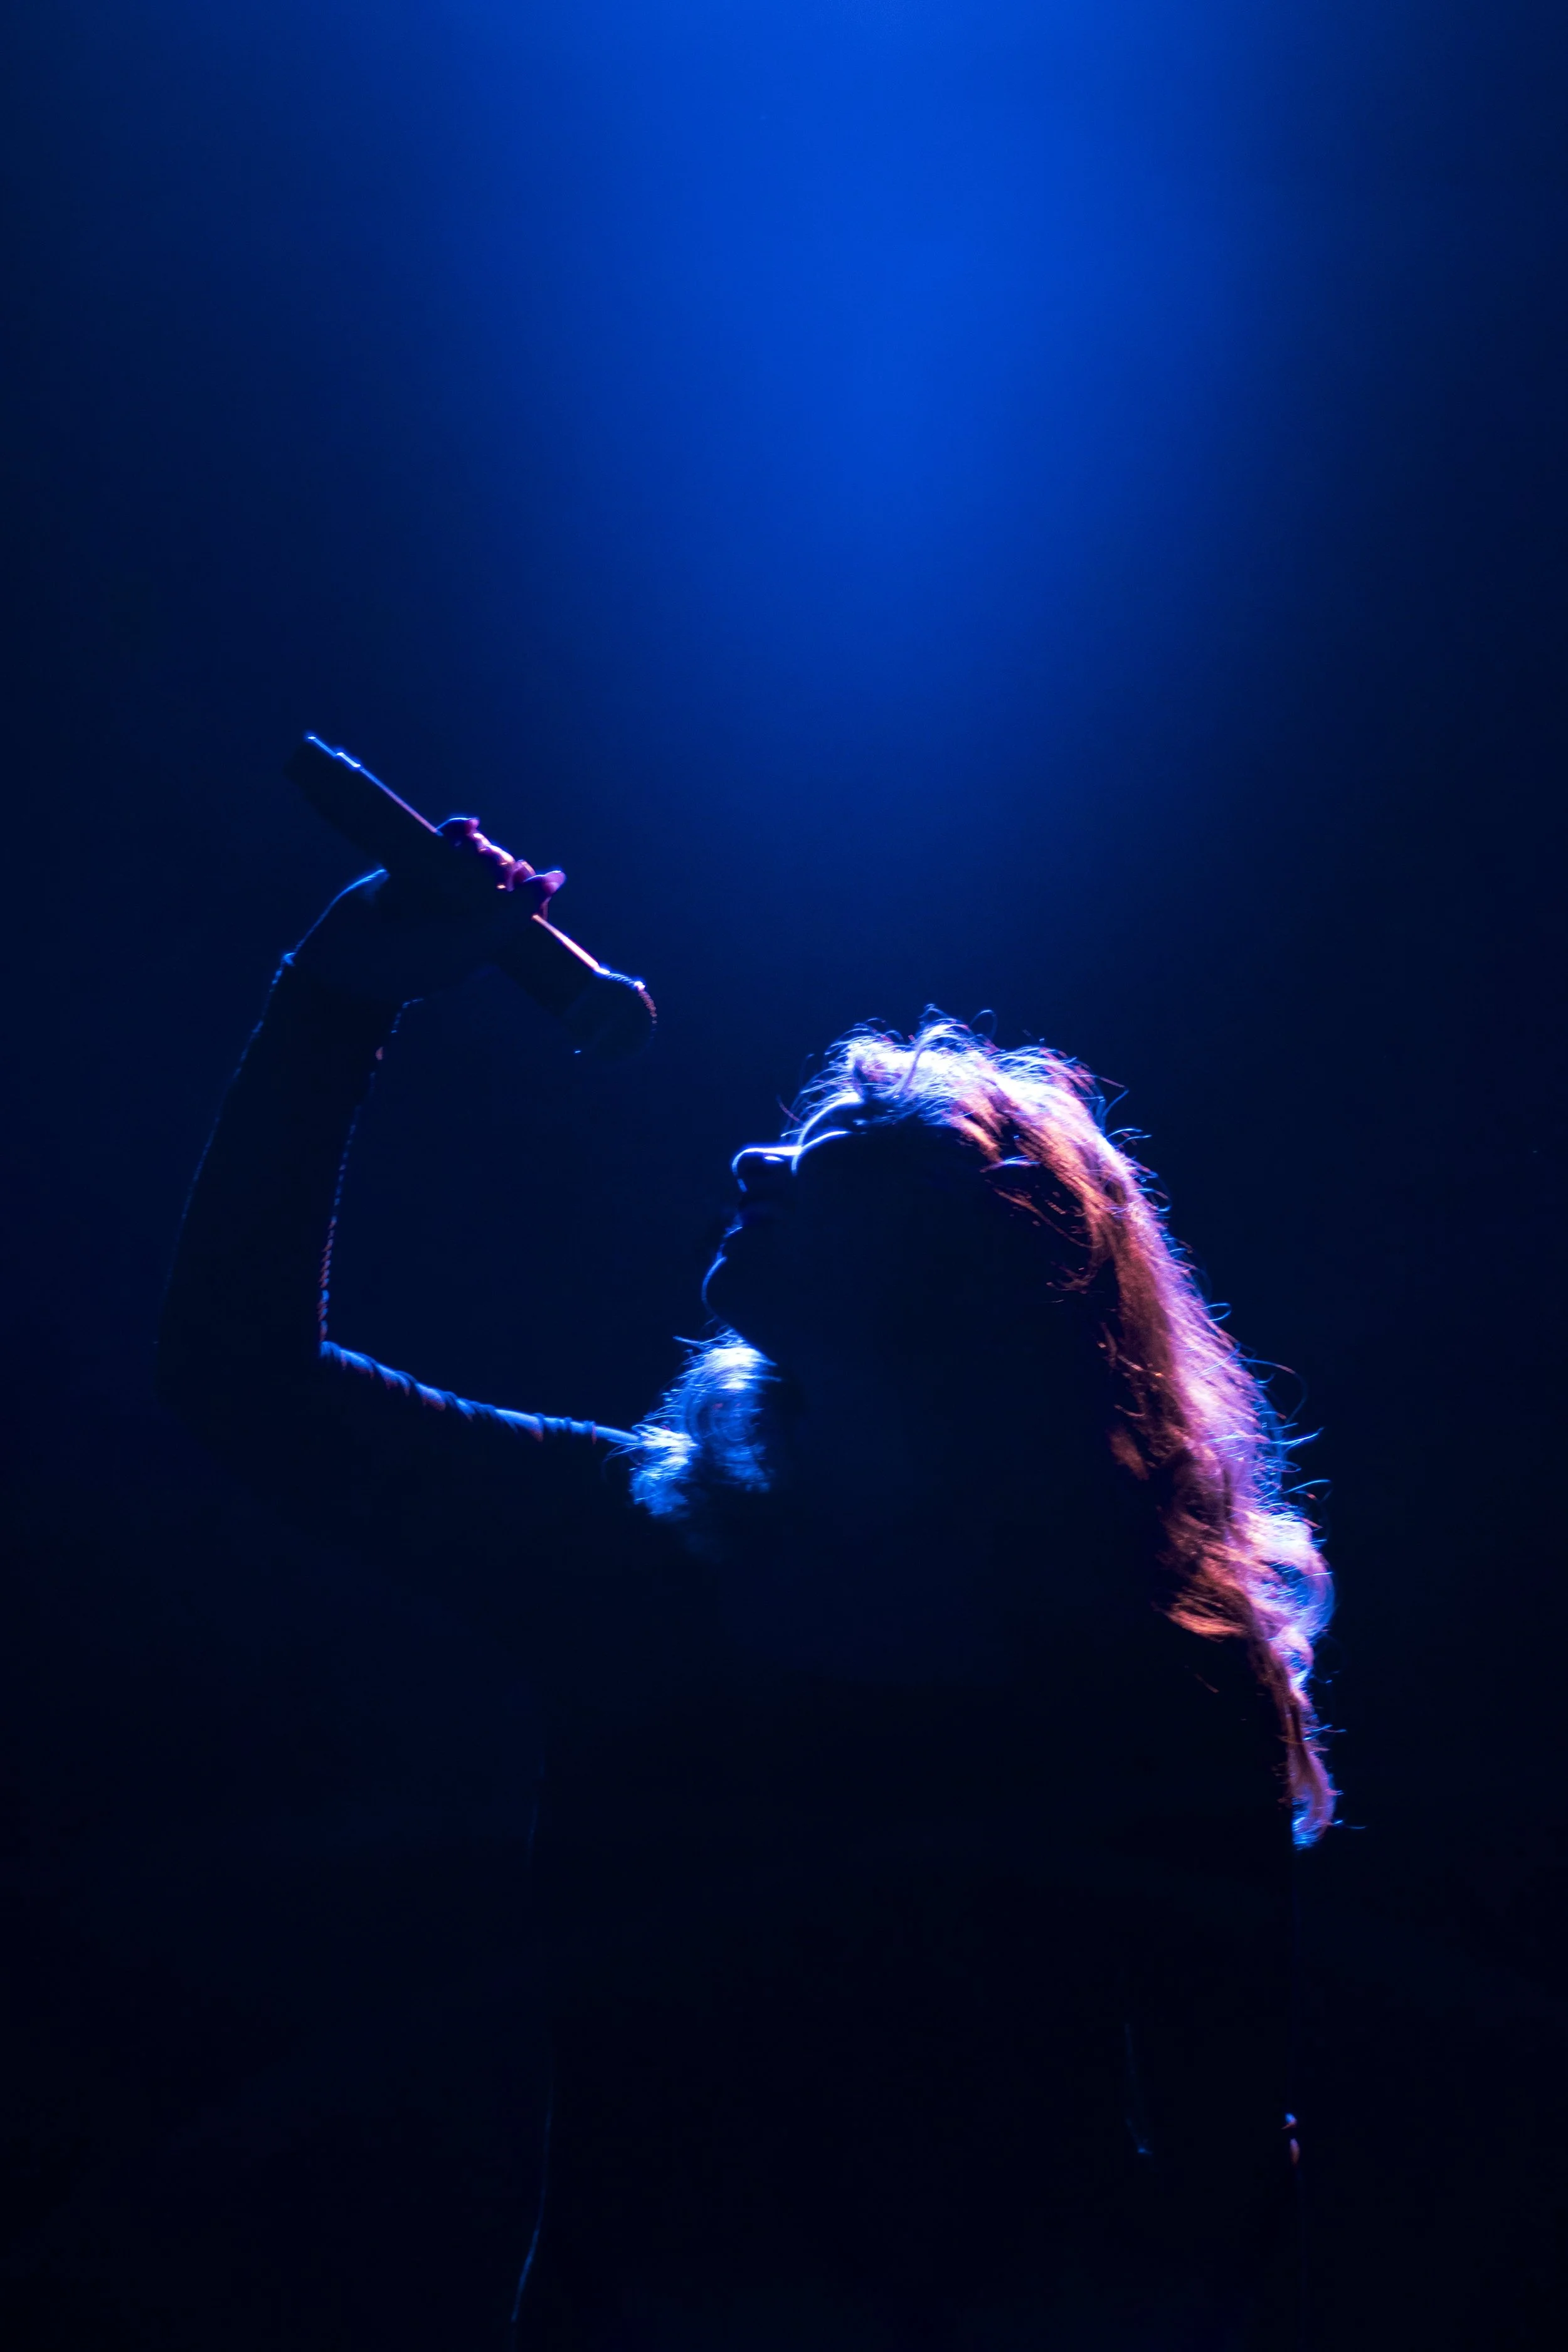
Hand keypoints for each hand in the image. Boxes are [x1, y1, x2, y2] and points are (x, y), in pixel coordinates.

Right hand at [293, 817, 564, 1004]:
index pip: (525, 910)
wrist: (347, 959)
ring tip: (473, 848)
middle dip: (500, 865)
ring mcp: (442, 889)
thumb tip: (556, 878)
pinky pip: (445, 842)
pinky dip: (460, 831)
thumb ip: (513, 916)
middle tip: (486, 866)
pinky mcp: (415, 867)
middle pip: (502, 877)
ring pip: (476, 856)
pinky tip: (468, 826)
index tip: (523, 876)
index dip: (530, 890)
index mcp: (488, 940)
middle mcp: (468, 914)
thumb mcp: (470, 948)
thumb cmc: (412, 964)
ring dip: (482, 847)